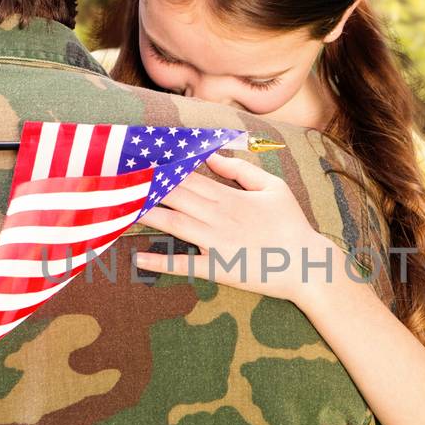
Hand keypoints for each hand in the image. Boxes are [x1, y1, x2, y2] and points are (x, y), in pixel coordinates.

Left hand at [133, 153, 335, 303]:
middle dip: (146, 186)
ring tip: (120, 208)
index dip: (161, 168)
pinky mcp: (217, 268)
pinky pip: (184, 264)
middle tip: (118, 179)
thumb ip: (241, 171)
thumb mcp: (273, 188)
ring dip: (146, 215)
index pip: (188, 176)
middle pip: (174, 196)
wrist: (305, 263)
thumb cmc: (291, 224)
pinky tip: (138, 258)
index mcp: (229, 196)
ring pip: (173, 224)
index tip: (139, 159)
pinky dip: (160, 261)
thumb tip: (213, 157)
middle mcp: (217, 216)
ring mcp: (215, 243)